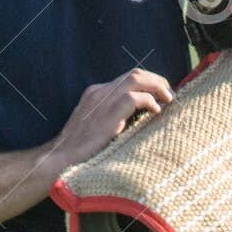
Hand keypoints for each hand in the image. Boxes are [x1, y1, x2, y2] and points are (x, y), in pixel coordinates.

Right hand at [44, 69, 174, 170]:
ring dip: (157, 87)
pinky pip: (134, 98)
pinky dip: (150, 102)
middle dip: (157, 81)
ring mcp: (102, 100)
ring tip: (170, 99)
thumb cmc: (80, 150)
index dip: (148, 83)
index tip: (162, 94)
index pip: (127, 78)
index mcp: (96, 93)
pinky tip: (156, 112)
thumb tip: (139, 119)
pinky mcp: (108, 113)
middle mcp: (99, 91)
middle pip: (135, 73)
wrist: (61, 158)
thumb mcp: (97, 127)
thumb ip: (114, 118)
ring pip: (136, 79)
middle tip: (171, 94)